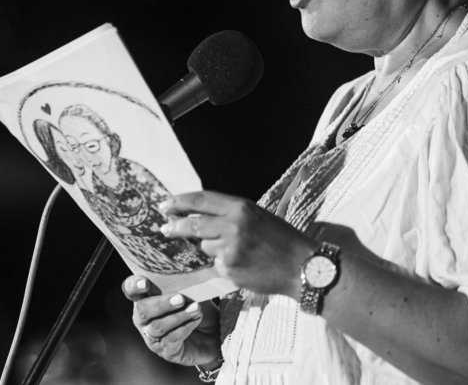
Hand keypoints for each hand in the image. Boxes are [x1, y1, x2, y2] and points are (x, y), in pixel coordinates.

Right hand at [122, 275, 220, 366]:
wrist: (213, 334)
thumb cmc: (196, 307)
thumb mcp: (191, 290)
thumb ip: (185, 279)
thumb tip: (194, 261)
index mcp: (145, 298)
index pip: (131, 289)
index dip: (134, 286)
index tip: (144, 283)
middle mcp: (144, 319)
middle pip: (142, 310)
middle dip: (161, 304)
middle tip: (180, 298)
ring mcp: (153, 337)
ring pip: (157, 327)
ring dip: (178, 316)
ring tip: (195, 308)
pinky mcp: (166, 351)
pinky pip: (171, 340)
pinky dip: (185, 327)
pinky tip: (196, 320)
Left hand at [159, 191, 316, 296]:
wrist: (303, 266)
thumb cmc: (280, 240)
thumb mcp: (256, 216)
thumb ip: (229, 214)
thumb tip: (195, 215)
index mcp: (241, 207)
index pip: (201, 200)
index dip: (180, 201)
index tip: (164, 205)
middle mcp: (233, 225)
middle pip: (193, 224)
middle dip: (175, 227)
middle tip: (164, 228)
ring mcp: (230, 249)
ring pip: (205, 246)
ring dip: (212, 249)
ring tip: (239, 251)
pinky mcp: (230, 269)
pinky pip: (216, 265)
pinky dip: (224, 265)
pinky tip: (244, 265)